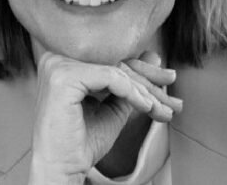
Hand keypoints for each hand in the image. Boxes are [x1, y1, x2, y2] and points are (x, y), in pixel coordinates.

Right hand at [28, 51, 182, 183]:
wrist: (62, 169)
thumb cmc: (81, 143)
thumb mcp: (112, 107)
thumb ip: (129, 82)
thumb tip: (154, 56)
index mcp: (62, 62)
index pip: (109, 59)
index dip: (140, 72)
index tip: (167, 80)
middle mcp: (55, 58)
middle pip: (113, 63)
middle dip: (147, 81)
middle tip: (171, 97)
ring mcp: (56, 65)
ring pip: (115, 70)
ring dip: (142, 90)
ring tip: (158, 108)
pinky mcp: (63, 77)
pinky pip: (110, 77)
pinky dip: (132, 92)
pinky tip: (146, 106)